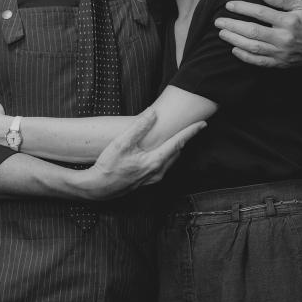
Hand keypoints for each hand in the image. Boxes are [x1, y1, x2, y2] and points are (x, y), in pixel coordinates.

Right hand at [78, 108, 205, 199]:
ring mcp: (153, 178)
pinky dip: (168, 154)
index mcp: (154, 162)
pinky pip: (164, 165)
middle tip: (193, 126)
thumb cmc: (108, 165)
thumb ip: (139, 127)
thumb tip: (153, 113)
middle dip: (185, 138)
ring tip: (179, 134)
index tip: (203, 123)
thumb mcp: (121, 143)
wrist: (98, 188)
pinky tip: (162, 148)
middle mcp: (158, 172)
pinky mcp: (148, 180)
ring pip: (171, 159)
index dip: (191, 132)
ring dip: (177, 146)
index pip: (178, 143)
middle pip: (177, 151)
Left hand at [214, 0, 301, 68]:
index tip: (229, 5)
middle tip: (218, 21)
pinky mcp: (279, 63)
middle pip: (252, 31)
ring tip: (222, 33)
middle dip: (232, 25)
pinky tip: (234, 49)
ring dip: (234, 40)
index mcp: (288, 21)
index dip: (242, 8)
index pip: (260, 13)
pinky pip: (259, 61)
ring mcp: (281, 52)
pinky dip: (245, 56)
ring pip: (253, 47)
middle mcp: (283, 38)